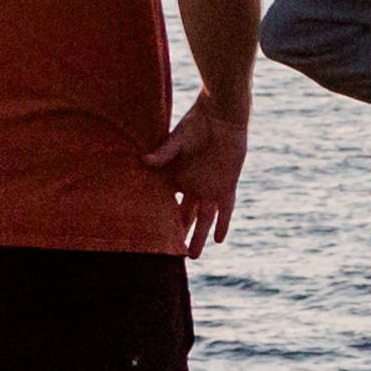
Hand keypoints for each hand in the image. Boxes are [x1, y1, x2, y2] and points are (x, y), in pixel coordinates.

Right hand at [148, 95, 251, 256]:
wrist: (222, 116)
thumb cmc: (196, 123)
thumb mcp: (178, 140)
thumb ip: (164, 153)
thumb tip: (144, 161)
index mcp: (174, 177)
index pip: (164, 203)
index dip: (158, 218)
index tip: (149, 236)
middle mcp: (191, 186)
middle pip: (183, 216)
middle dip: (177, 234)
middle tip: (169, 254)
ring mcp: (209, 188)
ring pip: (203, 219)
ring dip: (198, 236)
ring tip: (191, 255)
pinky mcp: (226, 186)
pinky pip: (226, 210)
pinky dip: (223, 224)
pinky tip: (219, 240)